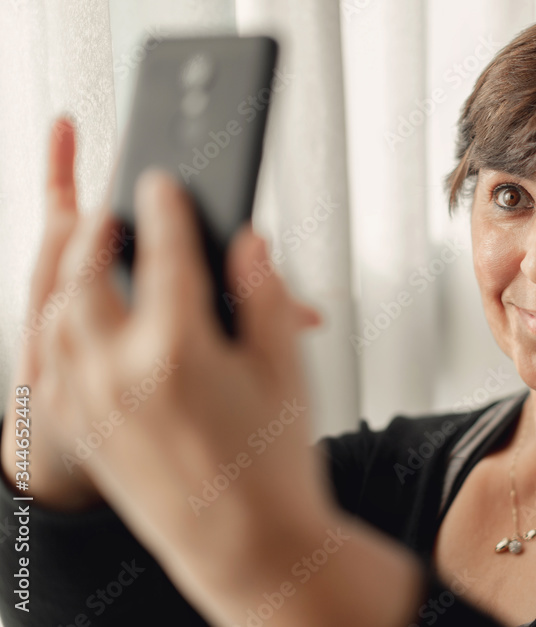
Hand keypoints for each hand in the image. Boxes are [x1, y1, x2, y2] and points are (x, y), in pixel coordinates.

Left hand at [1, 118, 321, 509]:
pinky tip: (81, 323)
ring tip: (89, 257)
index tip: (164, 184)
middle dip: (96, 231)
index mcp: (177, 350)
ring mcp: (91, 406)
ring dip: (68, 276)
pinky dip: (60, 328)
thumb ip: (265, 298)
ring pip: (54, 317)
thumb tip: (247, 246)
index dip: (165, 208)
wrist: (250, 550)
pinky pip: (50, 365)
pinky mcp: (83, 434)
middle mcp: (119, 373)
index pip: (163, 253)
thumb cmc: (275, 470)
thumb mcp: (286, 372)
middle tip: (112, 210)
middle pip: (85, 276)